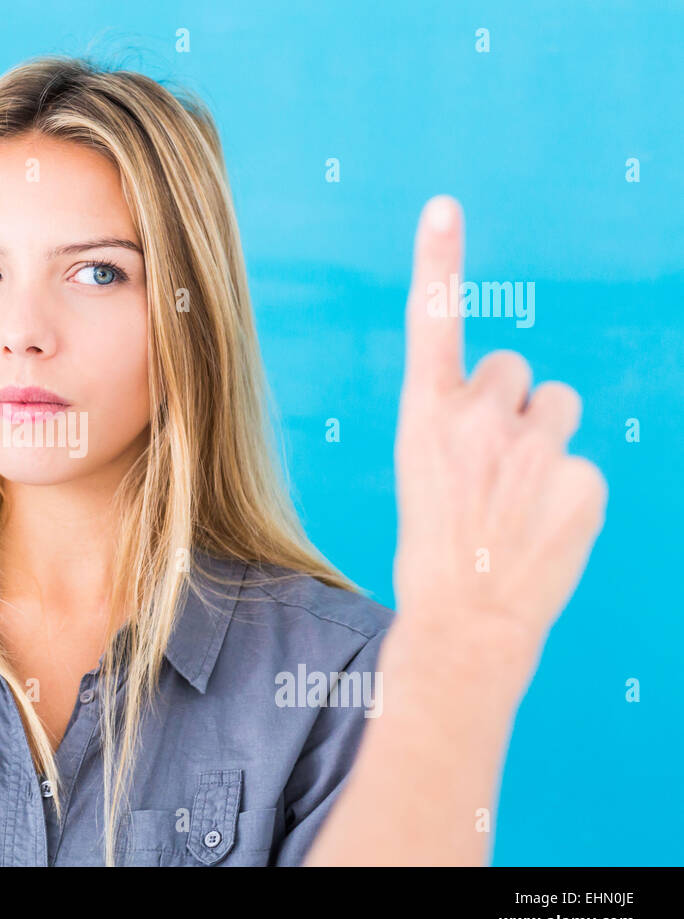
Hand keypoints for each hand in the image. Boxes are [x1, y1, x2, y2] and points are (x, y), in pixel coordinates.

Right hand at [392, 196, 607, 693]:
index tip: (444, 205)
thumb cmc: (436, 548)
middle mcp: (477, 419)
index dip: (438, 260)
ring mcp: (533, 448)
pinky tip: (544, 529)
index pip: (431, 323)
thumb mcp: (424, 475)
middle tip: (495, 465)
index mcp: (424, 418)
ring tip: (521, 498)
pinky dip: (570, 492)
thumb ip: (464, 426)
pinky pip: (584, 464)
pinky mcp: (582, 478)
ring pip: (559, 407)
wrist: (465, 624)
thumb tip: (521, 404)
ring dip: (546, 440)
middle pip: (515, 369)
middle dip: (512, 404)